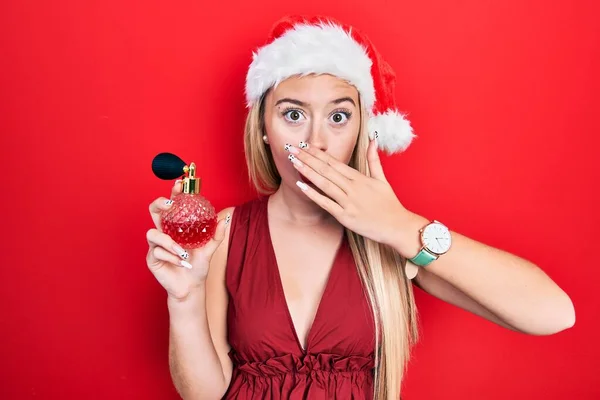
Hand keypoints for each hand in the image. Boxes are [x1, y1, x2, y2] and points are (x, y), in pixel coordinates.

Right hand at [146, 181, 229, 300]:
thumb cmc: (197, 266)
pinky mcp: (151, 258)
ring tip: (182, 252)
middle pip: (153, 211)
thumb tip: (226, 217)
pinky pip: (157, 252)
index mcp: (176, 227)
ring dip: (168, 242)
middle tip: (169, 204)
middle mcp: (164, 232)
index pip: (172, 205)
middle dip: (159, 203)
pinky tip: (181, 263)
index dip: (174, 193)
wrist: (191, 287)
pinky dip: (171, 257)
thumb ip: (217, 234)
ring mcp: (155, 245)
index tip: (180, 184)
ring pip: (152, 233)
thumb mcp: (210, 248)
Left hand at [286, 136, 415, 247]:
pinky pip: (326, 203)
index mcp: (360, 178)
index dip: (318, 153)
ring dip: (307, 171)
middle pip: (326, 169)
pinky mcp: (345, 216)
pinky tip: (301, 186)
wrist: (397, 226)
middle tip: (291, 148)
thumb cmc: (390, 204)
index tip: (305, 144)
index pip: (334, 162)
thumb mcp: (382, 179)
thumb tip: (374, 139)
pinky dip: (313, 194)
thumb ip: (374, 159)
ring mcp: (348, 202)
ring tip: (294, 162)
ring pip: (324, 183)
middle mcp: (353, 188)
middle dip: (307, 157)